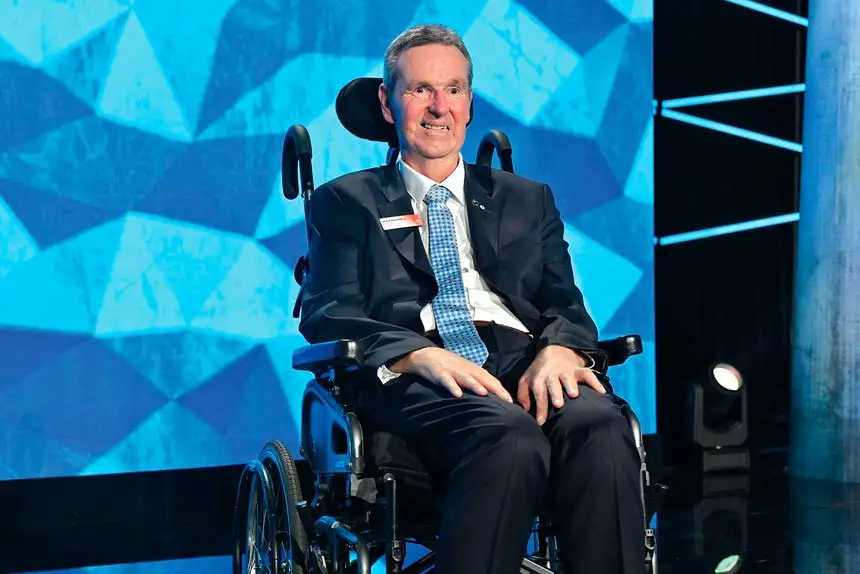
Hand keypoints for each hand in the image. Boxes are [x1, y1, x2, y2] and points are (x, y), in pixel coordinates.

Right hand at [389, 347, 512, 402]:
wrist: (424, 354)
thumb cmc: (447, 367)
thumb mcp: (463, 373)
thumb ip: (475, 382)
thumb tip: (489, 397)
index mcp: (472, 370)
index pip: (490, 379)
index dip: (501, 390)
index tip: (512, 402)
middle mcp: (465, 369)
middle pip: (482, 378)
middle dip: (495, 389)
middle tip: (506, 400)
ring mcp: (451, 370)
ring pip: (466, 378)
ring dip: (475, 385)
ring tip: (484, 393)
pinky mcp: (438, 373)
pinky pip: (445, 380)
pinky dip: (451, 386)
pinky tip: (457, 394)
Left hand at [517, 345, 605, 424]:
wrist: (554, 352)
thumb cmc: (539, 372)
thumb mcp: (526, 380)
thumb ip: (523, 395)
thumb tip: (526, 411)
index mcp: (539, 378)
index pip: (538, 392)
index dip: (539, 407)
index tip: (541, 422)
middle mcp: (552, 374)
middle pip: (553, 384)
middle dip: (555, 393)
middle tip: (558, 405)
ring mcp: (566, 371)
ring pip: (568, 377)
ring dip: (571, 385)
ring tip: (574, 395)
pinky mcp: (578, 370)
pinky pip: (587, 374)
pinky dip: (595, 382)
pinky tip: (601, 393)